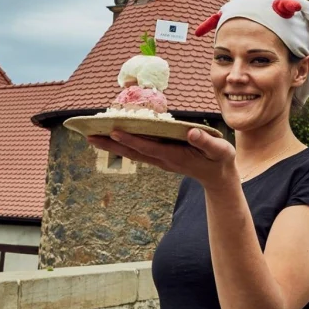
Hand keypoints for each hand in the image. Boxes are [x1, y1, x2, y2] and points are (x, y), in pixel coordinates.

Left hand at [87, 129, 238, 191]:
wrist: (218, 177)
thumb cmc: (220, 161)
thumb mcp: (220, 151)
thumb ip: (205, 142)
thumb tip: (190, 132)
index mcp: (174, 156)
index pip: (148, 147)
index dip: (131, 139)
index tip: (113, 130)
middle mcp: (163, 159)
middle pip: (132, 152)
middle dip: (111, 144)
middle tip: (88, 136)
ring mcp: (160, 160)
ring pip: (132, 152)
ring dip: (112, 145)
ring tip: (93, 137)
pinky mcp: (160, 157)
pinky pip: (138, 150)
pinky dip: (123, 144)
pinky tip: (113, 138)